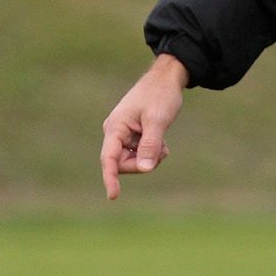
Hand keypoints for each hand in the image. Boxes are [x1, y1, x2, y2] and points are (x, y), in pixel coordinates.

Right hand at [100, 53, 188, 199]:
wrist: (166, 79)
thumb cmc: (160, 95)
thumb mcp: (158, 120)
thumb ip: (150, 145)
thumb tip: (144, 169)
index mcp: (116, 127)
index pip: (109, 158)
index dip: (110, 178)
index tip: (113, 196)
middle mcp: (115, 132)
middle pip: (122, 164)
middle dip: (142, 163)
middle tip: (162, 151)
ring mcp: (123, 134)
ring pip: (132, 161)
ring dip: (149, 157)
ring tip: (163, 144)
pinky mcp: (131, 136)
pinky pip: (138, 155)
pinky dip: (151, 153)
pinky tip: (161, 143)